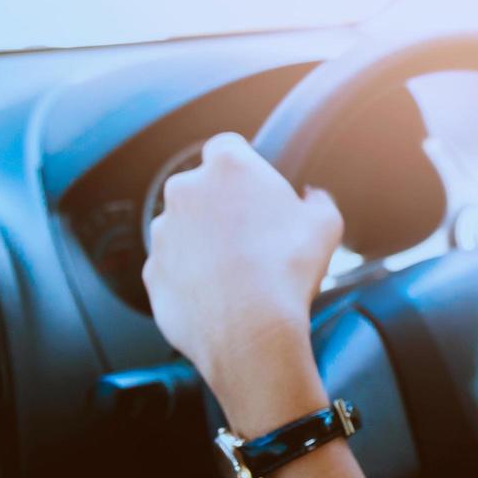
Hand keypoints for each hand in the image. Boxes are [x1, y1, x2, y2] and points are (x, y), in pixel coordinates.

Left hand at [142, 131, 343, 435]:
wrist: (250, 331)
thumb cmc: (288, 271)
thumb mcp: (326, 225)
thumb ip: (317, 199)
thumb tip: (311, 198)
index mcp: (227, 167)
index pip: (228, 146)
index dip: (246, 167)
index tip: (258, 191)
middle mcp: (185, 190)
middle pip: (202, 187)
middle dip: (222, 205)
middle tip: (254, 235)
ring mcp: (162, 232)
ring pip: (184, 227)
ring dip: (205, 241)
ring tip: (239, 271)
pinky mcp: (151, 271)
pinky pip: (174, 266)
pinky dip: (191, 276)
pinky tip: (221, 294)